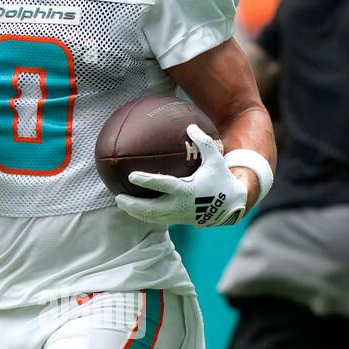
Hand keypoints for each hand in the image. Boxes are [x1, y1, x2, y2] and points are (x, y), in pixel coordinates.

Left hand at [114, 125, 246, 228]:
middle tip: (118, 197)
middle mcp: (181, 206)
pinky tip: (135, 209)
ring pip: (152, 218)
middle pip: (151, 209)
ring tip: (121, 204)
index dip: (146, 181)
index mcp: (187, 190)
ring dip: (135, 212)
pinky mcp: (179, 221)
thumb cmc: (221, 179)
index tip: (131, 176)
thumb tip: (190, 126)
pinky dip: (145, 215)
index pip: (162, 185)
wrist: (231, 206)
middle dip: (133, 205)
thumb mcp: (215, 159)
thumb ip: (203, 142)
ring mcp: (179, 216)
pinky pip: (158, 220)